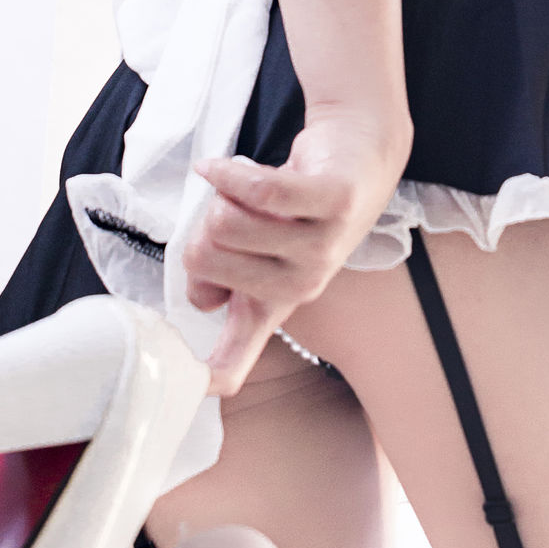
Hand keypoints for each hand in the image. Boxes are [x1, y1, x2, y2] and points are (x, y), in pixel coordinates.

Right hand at [184, 106, 410, 394]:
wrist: (358, 159)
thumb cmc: (296, 210)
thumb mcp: (254, 254)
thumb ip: (216, 281)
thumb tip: (201, 299)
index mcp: (273, 305)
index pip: (235, 361)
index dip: (209, 376)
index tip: (191, 388)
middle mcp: (301, 286)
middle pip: (204, 257)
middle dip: (204, 226)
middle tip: (235, 211)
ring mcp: (323, 247)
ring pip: (225, 221)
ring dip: (224, 194)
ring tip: (250, 191)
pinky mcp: (336, 202)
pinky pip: (262, 191)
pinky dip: (229, 174)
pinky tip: (214, 169)